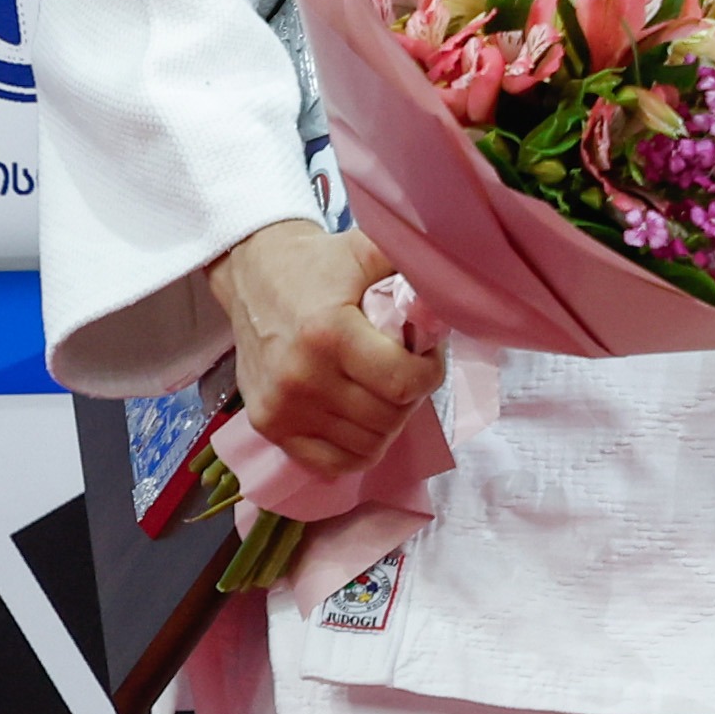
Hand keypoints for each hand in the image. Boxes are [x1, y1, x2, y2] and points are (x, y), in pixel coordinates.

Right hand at [210, 219, 434, 479]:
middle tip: (404, 368)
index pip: (405, 383)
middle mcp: (302, 378)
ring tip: (381, 386)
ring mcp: (282, 409)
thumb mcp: (368, 250)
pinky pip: (333, 463)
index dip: (430, 370)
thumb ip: (414, 265)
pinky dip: (358, 447)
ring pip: (368, 444)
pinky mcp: (269, 427)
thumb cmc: (321, 265)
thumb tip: (461, 286)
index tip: (425, 351)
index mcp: (329, 335)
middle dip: (411, 394)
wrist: (253, 276)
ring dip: (388, 421)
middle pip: (390, 417)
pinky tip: (361, 416)